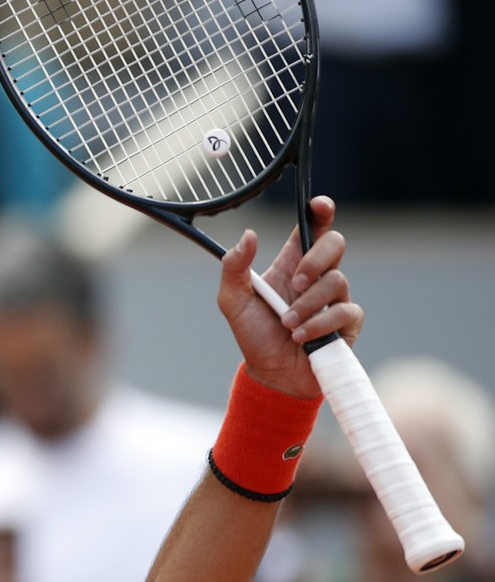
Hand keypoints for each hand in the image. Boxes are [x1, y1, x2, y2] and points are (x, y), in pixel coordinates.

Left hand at [217, 196, 364, 398]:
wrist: (271, 375)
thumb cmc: (254, 336)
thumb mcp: (233, 301)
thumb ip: (234, 268)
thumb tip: (248, 235)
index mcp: (290, 265)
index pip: (310, 229)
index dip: (320, 212)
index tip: (319, 206)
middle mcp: (316, 277)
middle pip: (335, 243)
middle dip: (316, 258)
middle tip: (295, 282)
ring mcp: (335, 298)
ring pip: (336, 281)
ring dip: (307, 304)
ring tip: (287, 324)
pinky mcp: (348, 322)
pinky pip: (344, 312)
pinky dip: (318, 325)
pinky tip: (300, 337)